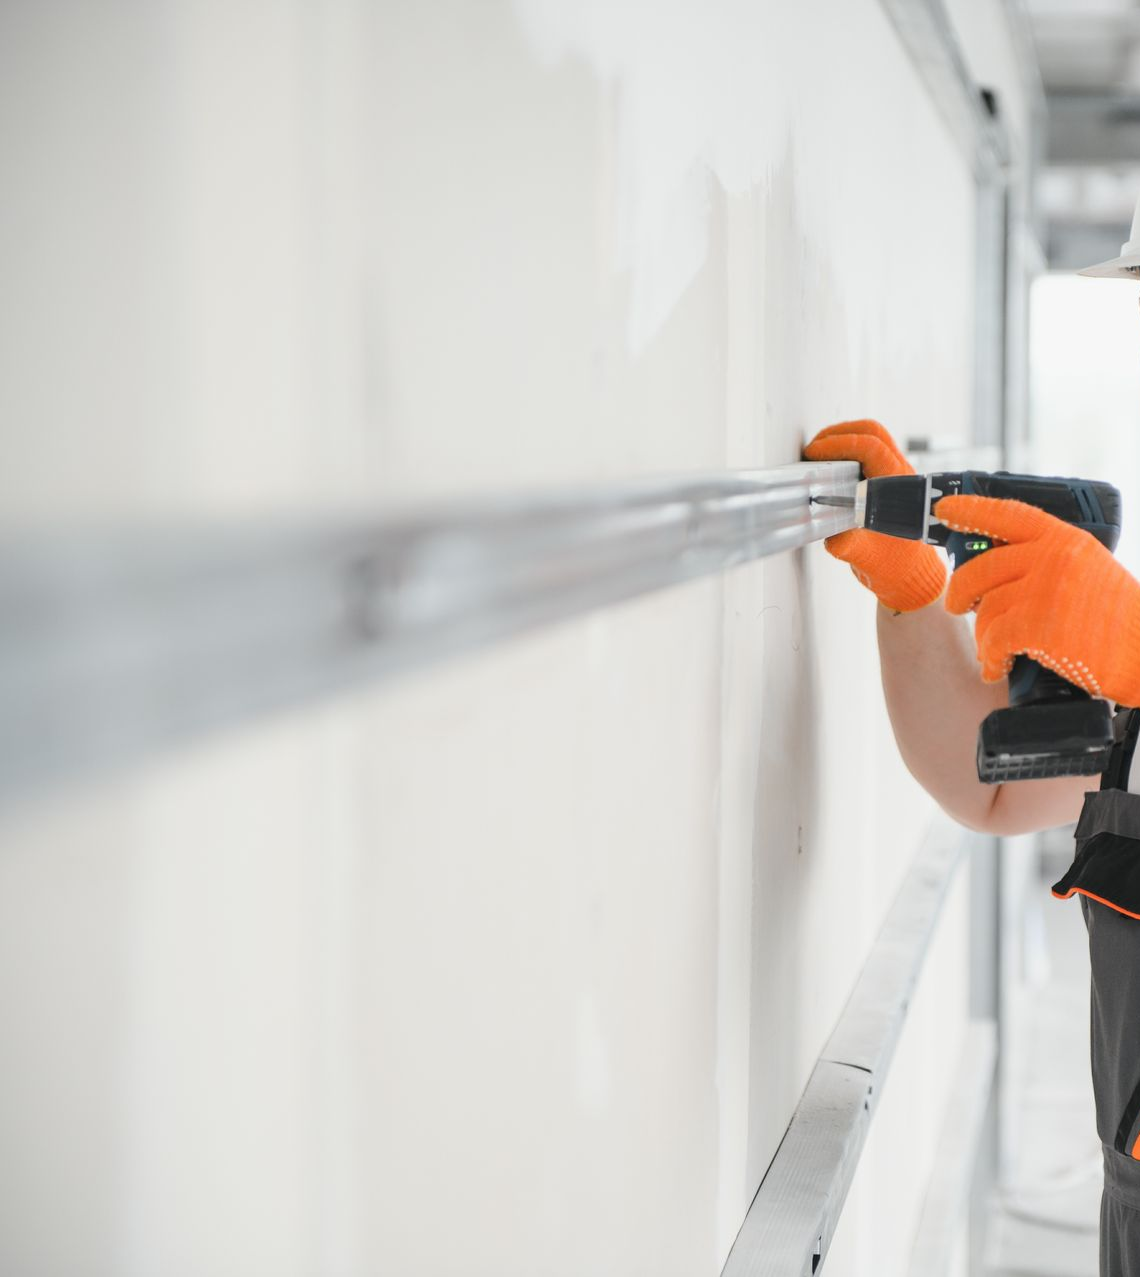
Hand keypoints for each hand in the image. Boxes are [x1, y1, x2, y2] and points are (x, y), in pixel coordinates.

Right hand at [803, 419, 945, 611]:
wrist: (910, 576)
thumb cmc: (896, 566)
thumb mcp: (868, 558)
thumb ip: (849, 547)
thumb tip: (832, 537)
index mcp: (899, 487)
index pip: (870, 448)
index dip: (839, 444)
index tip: (814, 453)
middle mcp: (901, 475)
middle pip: (873, 432)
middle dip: (839, 433)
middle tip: (814, 448)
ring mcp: (896, 476)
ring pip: (872, 439)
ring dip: (843, 439)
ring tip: (818, 455)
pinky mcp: (888, 482)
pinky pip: (869, 454)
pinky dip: (847, 452)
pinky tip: (829, 468)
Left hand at [937, 493, 1139, 705]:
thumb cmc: (1118, 620)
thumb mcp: (1089, 570)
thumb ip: (1048, 560)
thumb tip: (997, 566)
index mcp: (1065, 539)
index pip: (1008, 514)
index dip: (971, 511)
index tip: (944, 511)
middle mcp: (1052, 557)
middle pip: (980, 569)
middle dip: (961, 593)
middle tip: (958, 607)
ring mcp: (1044, 590)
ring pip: (985, 610)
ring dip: (984, 636)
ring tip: (993, 651)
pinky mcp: (1038, 626)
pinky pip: (993, 641)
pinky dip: (990, 659)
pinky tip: (996, 668)